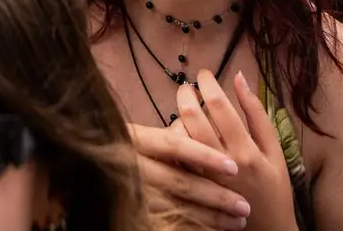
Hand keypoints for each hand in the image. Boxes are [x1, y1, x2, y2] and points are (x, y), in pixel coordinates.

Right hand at [129, 123, 248, 230]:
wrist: (98, 173)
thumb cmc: (130, 151)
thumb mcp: (144, 136)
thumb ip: (173, 134)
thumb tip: (210, 121)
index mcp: (136, 139)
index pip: (174, 145)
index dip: (204, 155)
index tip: (233, 168)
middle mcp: (133, 165)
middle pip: (180, 182)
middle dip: (216, 196)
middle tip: (244, 206)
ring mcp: (136, 191)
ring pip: (178, 208)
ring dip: (212, 217)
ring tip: (238, 222)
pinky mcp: (139, 212)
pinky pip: (172, 223)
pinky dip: (196, 227)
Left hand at [175, 71, 297, 230]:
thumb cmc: (274, 187)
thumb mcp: (274, 150)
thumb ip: (257, 114)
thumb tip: (240, 77)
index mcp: (244, 150)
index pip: (218, 105)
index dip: (207, 82)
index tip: (204, 73)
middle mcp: (221, 163)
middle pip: (192, 116)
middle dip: (185, 93)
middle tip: (188, 85)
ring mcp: (203, 177)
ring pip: (179, 136)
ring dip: (178, 115)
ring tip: (185, 107)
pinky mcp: (192, 187)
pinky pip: (176, 156)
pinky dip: (175, 139)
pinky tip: (181, 132)